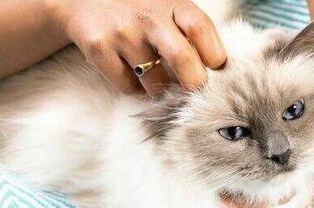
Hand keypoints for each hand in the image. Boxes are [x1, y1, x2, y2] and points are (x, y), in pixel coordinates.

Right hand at [47, 0, 225, 94]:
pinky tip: (132, 74)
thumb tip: (215, 72)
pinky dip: (134, 88)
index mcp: (173, 3)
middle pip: (182, 59)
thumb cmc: (139, 9)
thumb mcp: (167, 8)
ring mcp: (122, 32)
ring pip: (154, 82)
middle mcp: (148, 16)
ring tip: (158, 80)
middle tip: (193, 92)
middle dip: (193, 84)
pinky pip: (127, 86)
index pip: (202, 30)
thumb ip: (189, 32)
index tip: (213, 70)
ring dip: (161, 90)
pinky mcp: (98, 47)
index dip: (214, 56)